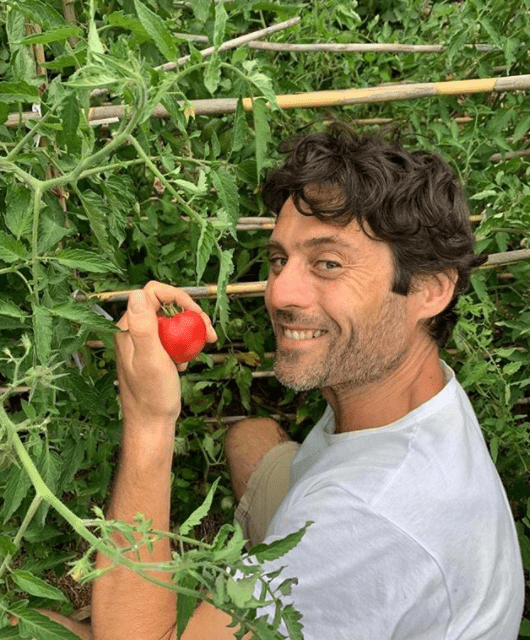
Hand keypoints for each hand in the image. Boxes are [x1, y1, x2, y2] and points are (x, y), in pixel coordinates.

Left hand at [114, 281, 216, 427]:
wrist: (152, 423)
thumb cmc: (151, 395)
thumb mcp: (150, 359)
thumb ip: (143, 326)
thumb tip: (137, 293)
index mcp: (128, 327)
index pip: (153, 294)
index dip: (178, 297)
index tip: (195, 314)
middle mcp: (134, 331)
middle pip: (167, 306)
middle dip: (191, 314)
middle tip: (208, 332)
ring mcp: (145, 342)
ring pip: (174, 322)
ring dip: (193, 330)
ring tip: (206, 343)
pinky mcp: (155, 353)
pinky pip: (174, 338)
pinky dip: (187, 345)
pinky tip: (187, 362)